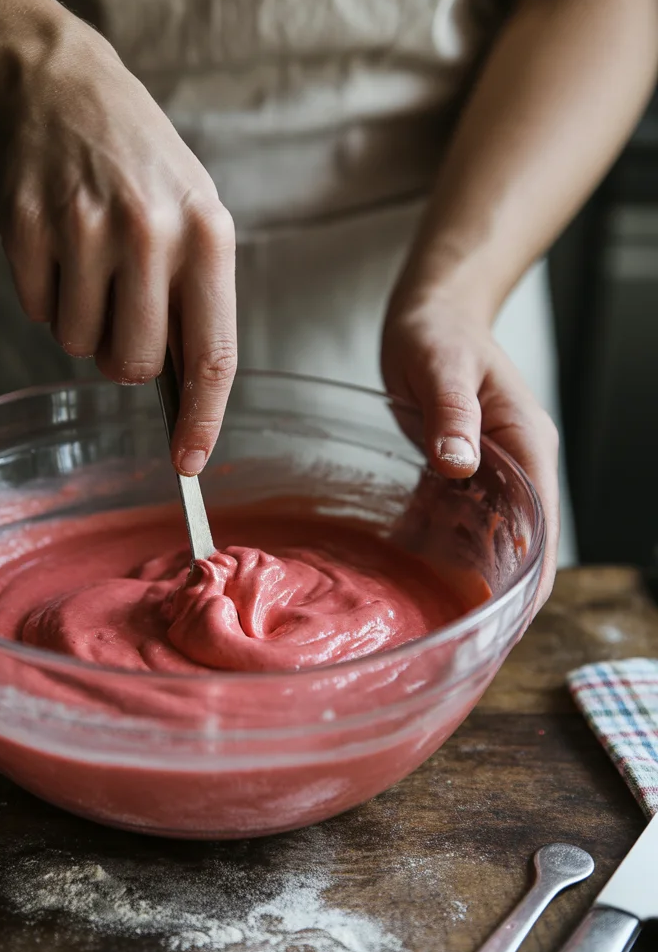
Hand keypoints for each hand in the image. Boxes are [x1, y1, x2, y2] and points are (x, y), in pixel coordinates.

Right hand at [0, 16, 236, 476]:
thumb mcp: (196, 219)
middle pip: (135, 366)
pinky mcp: (26, 226)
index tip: (188, 464)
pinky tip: (59, 248)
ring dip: (83, 325)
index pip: (212, 354)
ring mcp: (83, 227)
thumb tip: (185, 401)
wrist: (67, 90)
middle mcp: (150, 234)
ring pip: (79, 346)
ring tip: (91, 265)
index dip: (201, 420)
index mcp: (207, 237)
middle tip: (121, 317)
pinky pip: (37, 312)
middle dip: (125, 360)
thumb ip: (196, 303)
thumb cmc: (144, 172)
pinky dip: (47, 297)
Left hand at [381, 292, 559, 609]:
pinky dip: (437, 543)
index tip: (506, 629)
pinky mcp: (460, 470)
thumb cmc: (439, 331)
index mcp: (527, 446)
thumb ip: (451, 414)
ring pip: (486, 537)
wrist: (432, 311)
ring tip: (434, 617)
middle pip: (519, 545)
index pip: (542, 531)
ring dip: (464, 573)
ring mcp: (489, 470)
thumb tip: (459, 464)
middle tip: (462, 640)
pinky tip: (409, 566)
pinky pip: (454, 518)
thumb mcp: (442, 365)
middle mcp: (517, 466)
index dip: (529, 585)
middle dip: (497, 593)